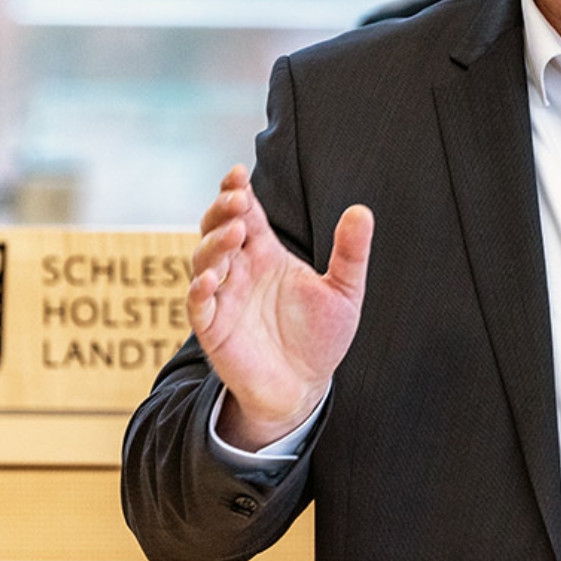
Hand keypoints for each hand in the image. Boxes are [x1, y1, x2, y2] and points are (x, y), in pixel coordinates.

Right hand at [188, 164, 371, 450]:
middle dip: (221, 211)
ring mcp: (223, 297)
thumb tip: (362, 210)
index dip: (237, 192)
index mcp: (266, 253)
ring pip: (204, 260)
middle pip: (217, 229)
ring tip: (234, 233)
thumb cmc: (320, 335)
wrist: (305, 386)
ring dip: (214, 244)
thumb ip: (350, 252)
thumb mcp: (345, 291)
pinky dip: (199, 290)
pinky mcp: (213, 328)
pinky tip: (211, 279)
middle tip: (236, 199)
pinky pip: (197, 305)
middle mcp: (240, 269)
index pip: (245, 213)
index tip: (238, 174)